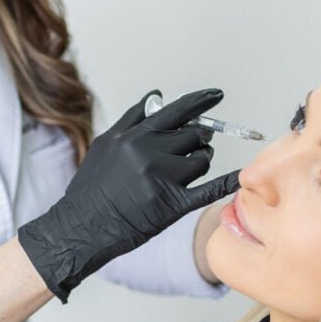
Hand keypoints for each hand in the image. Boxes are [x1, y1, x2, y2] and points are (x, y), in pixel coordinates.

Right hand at [17, 88, 240, 301]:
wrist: (81, 226)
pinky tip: (239, 178)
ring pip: (201, 161)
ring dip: (199, 162)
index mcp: (134, 136)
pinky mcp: (170, 205)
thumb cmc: (92, 186)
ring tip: (186, 170)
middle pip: (193, 135)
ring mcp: (161, 179)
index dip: (201, 101)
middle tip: (194, 145)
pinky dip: (225, 183)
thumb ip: (132, 119)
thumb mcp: (105, 144)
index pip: (177, 110)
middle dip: (197, 139)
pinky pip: (206, 190)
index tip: (217, 95)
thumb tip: (157, 97)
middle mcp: (149, 153)